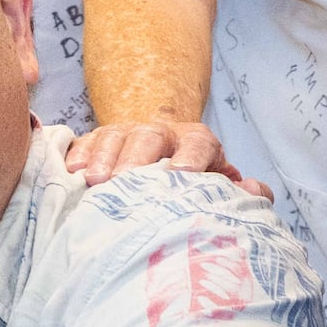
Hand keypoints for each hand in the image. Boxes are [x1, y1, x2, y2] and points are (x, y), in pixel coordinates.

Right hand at [61, 116, 265, 195]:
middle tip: (126, 180)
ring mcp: (127, 134)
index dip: (192, 157)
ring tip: (94, 180)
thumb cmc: (194, 184)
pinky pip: (86, 141)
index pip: (198, 143)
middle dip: (138, 157)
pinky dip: (79, 154)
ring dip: (104, 157)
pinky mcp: (98, 141)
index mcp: (197, 142)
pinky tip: (71, 172)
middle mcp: (162, 134)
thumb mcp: (219, 184)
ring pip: (115, 136)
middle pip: (151, 136)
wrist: (164, 157)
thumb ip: (239, 191)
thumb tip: (255, 192)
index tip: (182, 174)